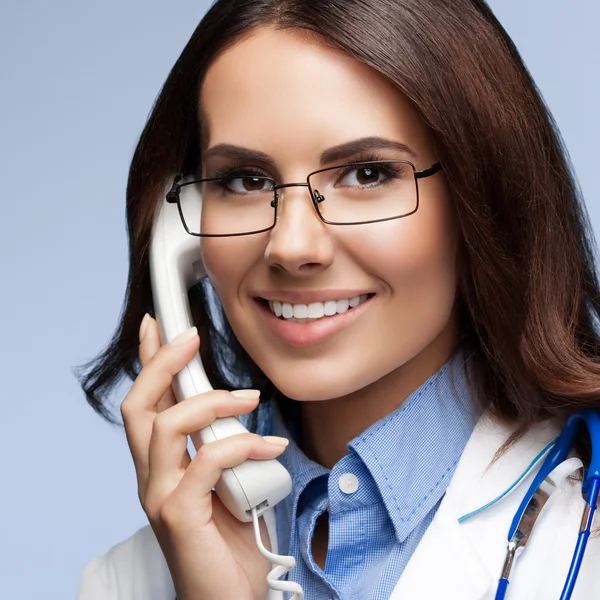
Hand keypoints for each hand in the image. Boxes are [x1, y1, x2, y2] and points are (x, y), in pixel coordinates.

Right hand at [120, 314, 288, 599]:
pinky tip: (271, 445)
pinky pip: (205, 461)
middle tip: (192, 337)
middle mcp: (153, 476)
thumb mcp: (232, 478)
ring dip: (212, 402)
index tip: (159, 325)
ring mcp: (160, 496)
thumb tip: (240, 409)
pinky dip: (240, 443)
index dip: (149, 361)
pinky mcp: (179, 515)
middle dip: (163, 363)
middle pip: (138, 405)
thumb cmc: (233, 540)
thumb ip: (226, 444)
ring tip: (251, 399)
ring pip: (165, 426)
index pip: (148, 402)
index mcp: (164, 464)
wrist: (232, 598)